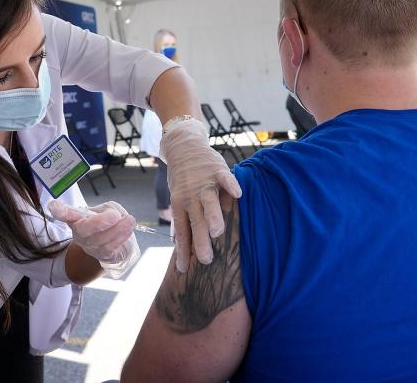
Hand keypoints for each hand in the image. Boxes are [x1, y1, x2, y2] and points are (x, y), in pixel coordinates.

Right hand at [48, 200, 138, 276]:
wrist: (107, 244)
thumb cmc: (104, 222)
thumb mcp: (104, 210)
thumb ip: (107, 209)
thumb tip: (114, 215)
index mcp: (76, 218)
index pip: (65, 214)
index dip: (60, 211)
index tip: (53, 206)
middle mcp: (79, 233)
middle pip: (84, 229)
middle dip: (99, 222)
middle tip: (114, 215)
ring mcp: (89, 246)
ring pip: (100, 240)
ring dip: (117, 229)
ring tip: (130, 220)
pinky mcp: (101, 256)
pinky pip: (110, 247)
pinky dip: (121, 237)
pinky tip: (128, 229)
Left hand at [160, 117, 241, 271]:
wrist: (183, 146)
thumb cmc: (183, 178)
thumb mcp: (178, 198)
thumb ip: (183, 219)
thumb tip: (179, 245)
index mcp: (180, 204)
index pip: (181, 231)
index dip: (182, 250)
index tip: (183, 270)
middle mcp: (191, 195)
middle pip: (196, 221)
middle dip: (200, 241)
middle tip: (206, 260)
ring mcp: (204, 182)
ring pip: (209, 201)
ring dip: (213, 215)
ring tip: (217, 232)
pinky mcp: (217, 169)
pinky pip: (225, 178)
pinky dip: (231, 184)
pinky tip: (238, 194)